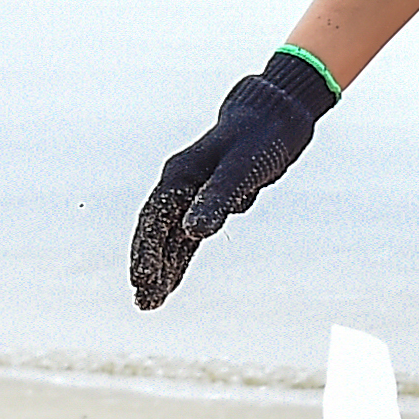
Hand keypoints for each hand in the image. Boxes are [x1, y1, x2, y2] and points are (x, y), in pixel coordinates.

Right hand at [128, 50, 337, 309]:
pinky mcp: (210, 200)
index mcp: (179, 176)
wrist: (276, 115)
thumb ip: (215, 199)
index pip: (154, 221)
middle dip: (149, 268)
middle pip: (156, 233)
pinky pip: (188, 235)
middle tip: (143, 303)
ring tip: (153, 301)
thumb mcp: (240, 170)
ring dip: (162, 269)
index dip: (146, 252)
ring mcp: (192, 193)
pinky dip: (180, 258)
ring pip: (171, 238)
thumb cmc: (260, 138)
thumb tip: (191, 232)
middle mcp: (180, 185)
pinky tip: (173, 280)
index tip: (141, 281)